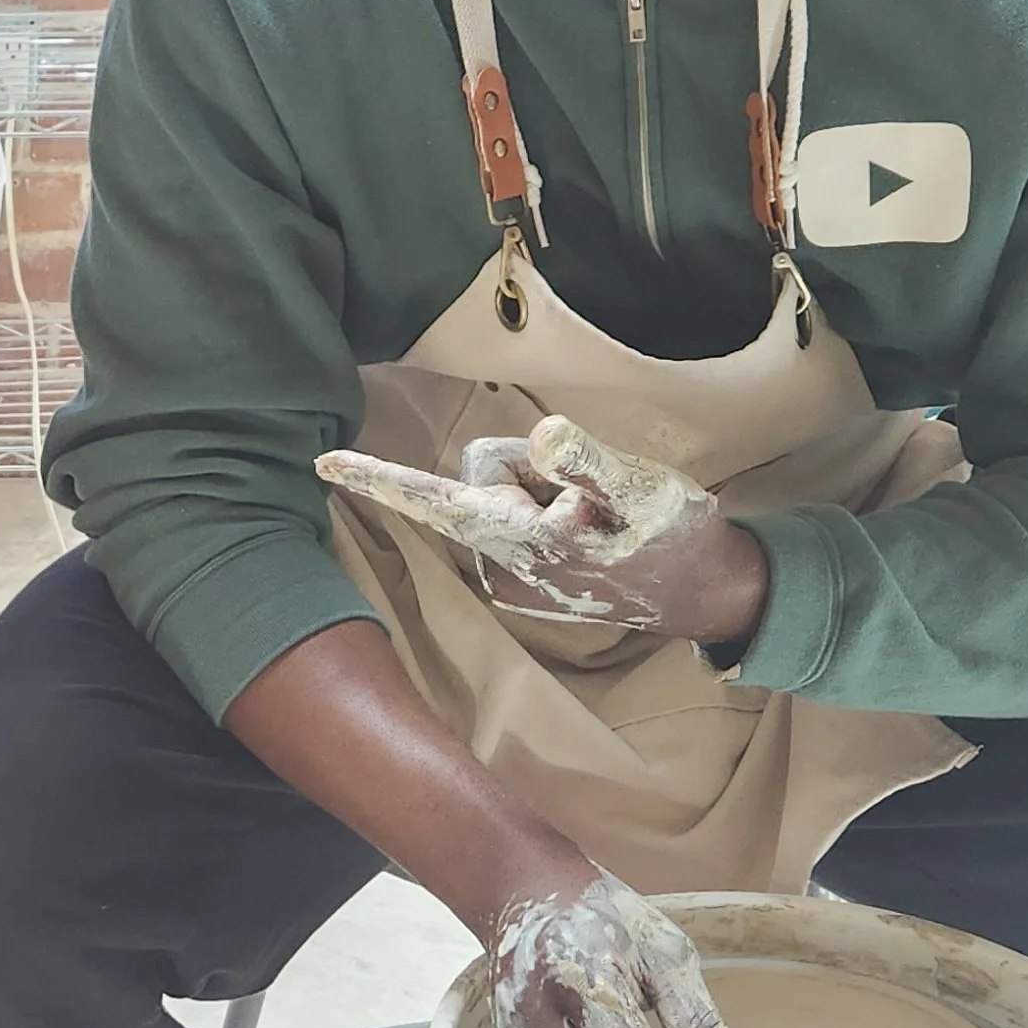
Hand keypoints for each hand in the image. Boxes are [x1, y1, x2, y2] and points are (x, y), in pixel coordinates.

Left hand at [321, 414, 770, 652]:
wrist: (703, 592)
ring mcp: (510, 571)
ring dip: (547, 491)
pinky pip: (519, 510)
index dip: (379, 478)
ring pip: (504, 488)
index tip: (324, 464)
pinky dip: (552, 509)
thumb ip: (588, 461)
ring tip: (599, 519)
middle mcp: (501, 561)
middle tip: (593, 500)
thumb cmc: (673, 536)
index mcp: (520, 539)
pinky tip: (593, 531)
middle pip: (485, 471)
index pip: (436, 500)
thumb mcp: (642, 489)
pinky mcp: (522, 573)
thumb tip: (545, 435)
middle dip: (532, 469)